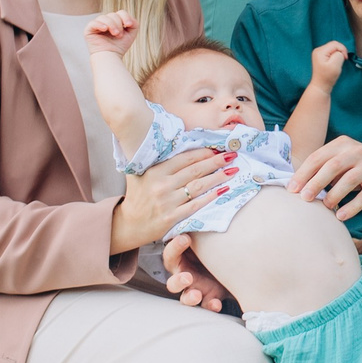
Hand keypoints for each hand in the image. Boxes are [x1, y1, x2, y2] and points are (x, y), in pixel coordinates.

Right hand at [84, 10, 139, 57]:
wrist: (110, 57)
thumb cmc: (119, 46)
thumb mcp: (131, 34)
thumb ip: (134, 23)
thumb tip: (128, 20)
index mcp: (115, 21)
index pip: (120, 13)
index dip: (125, 17)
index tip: (128, 25)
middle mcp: (105, 22)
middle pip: (113, 15)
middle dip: (118, 24)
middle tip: (119, 35)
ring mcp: (97, 25)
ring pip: (103, 17)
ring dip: (111, 25)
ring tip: (115, 34)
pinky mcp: (89, 30)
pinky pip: (93, 23)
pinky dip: (100, 24)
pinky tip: (105, 29)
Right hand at [110, 146, 227, 255]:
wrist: (129, 224)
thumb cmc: (136, 196)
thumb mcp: (138, 173)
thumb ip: (150, 158)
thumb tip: (162, 138)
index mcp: (154, 171)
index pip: (184, 159)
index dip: (203, 153)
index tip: (216, 149)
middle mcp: (161, 185)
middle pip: (195, 170)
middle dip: (216, 162)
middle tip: (231, 155)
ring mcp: (167, 202)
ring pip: (198, 186)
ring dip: (218, 177)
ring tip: (232, 170)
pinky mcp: (172, 218)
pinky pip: (196, 205)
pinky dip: (211, 196)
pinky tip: (223, 190)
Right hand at [161, 232, 235, 310]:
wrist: (235, 261)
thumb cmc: (216, 244)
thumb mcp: (211, 236)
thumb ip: (207, 225)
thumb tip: (219, 194)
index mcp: (183, 257)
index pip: (172, 253)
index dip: (175, 247)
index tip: (185, 238)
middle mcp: (185, 274)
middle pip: (173, 280)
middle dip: (178, 279)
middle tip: (187, 276)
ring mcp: (196, 288)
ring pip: (185, 296)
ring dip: (189, 297)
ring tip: (196, 295)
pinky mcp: (208, 298)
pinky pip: (206, 305)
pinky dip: (210, 305)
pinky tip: (216, 304)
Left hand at [291, 136, 361, 220]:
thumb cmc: (356, 169)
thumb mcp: (340, 162)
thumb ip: (321, 169)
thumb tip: (296, 187)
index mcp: (342, 144)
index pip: (318, 157)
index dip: (303, 173)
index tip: (292, 189)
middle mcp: (357, 150)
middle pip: (332, 166)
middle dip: (316, 183)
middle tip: (305, 198)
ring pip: (349, 180)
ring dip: (334, 195)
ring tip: (326, 207)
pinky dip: (352, 207)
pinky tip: (342, 216)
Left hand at [309, 40, 348, 85]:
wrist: (321, 86)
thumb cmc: (327, 77)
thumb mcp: (335, 65)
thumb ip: (339, 55)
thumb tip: (340, 52)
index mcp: (320, 51)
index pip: (335, 44)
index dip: (343, 50)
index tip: (345, 59)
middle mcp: (318, 50)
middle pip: (334, 45)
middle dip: (341, 51)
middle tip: (343, 60)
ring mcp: (319, 53)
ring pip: (333, 48)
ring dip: (338, 54)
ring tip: (338, 62)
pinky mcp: (321, 56)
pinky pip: (331, 52)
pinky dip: (336, 56)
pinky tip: (335, 62)